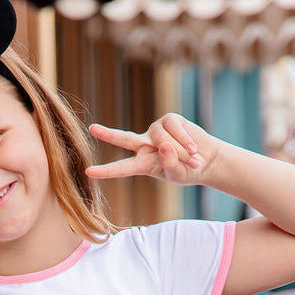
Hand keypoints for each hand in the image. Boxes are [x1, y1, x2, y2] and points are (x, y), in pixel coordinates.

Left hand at [86, 113, 221, 185]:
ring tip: (191, 160)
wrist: (206, 159)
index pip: (121, 168)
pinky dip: (186, 141)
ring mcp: (156, 131)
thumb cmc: (189, 171)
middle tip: (92, 129)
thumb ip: (169, 164)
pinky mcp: (169, 120)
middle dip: (108, 134)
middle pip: (124, 139)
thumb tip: (164, 146)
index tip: (88, 172)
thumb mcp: (178, 175)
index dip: (106, 171)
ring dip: (180, 152)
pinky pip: (175, 129)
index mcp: (142, 164)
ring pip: (162, 139)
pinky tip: (194, 149)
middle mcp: (145, 145)